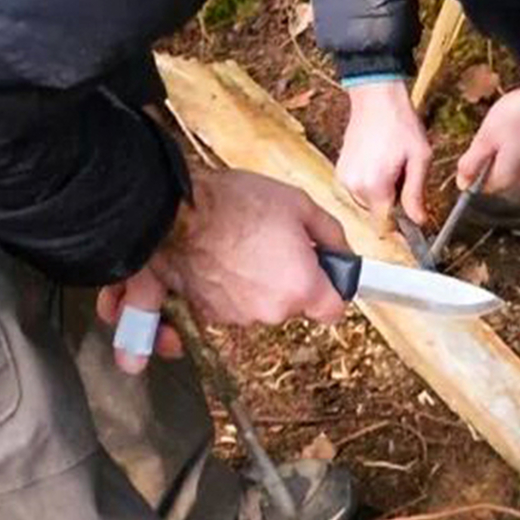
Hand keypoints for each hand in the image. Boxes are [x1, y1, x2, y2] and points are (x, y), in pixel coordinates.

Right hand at [98, 170, 350, 373]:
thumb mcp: (298, 205)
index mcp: (301, 288)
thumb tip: (343, 253)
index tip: (323, 276)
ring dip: (259, 284)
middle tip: (276, 247)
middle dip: (291, 281)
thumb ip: (331, 235)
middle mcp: (271, 310)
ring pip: (262, 305)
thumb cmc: (234, 204)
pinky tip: (225, 260)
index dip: (329, 290)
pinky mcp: (210, 313)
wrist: (177, 210)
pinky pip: (234, 304)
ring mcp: (238, 315)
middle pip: (294, 306)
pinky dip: (232, 288)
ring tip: (245, 249)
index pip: (332, 312)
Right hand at [337, 79, 432, 224]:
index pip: (385, 225)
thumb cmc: (400, 124)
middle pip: (377, 212)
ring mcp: (344, 178)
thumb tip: (418, 221)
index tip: (411, 213)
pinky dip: (370, 182)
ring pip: (368, 202)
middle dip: (392, 202)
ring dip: (381, 192)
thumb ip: (416, 193)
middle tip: (403, 175)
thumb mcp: (419, 158)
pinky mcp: (340, 170)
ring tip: (390, 165)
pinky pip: (359, 189)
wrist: (376, 98)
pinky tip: (379, 161)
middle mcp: (354, 186)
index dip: (401, 223)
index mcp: (374, 186)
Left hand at [458, 85, 519, 192]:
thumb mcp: (485, 138)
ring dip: (503, 148)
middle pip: (497, 174)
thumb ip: (471, 164)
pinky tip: (518, 124)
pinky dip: (517, 142)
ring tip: (504, 125)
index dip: (474, 170)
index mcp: (507, 177)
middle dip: (489, 157)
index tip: (475, 146)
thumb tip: (461, 184)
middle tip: (490, 132)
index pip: (482, 186)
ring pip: (511, 162)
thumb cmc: (516, 117)